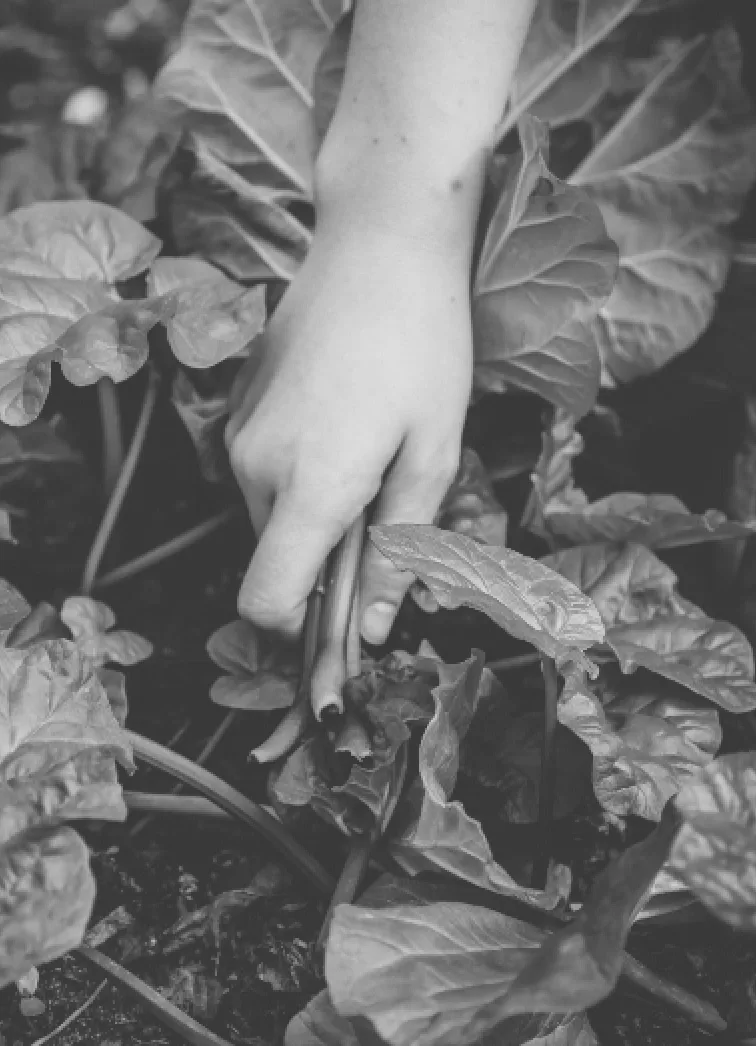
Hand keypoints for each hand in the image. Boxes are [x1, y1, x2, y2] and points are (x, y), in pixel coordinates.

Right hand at [225, 220, 472, 644]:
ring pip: (273, 515)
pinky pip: (266, 471)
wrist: (378, 240)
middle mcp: (256, 467)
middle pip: (278, 560)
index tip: (347, 620)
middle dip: (328, 560)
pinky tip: (348, 421)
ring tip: (375, 453)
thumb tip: (377, 627)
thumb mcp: (434, 454)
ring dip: (319, 512)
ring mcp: (240, 433)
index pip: (266, 602)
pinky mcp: (239, 406)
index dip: (302, 630)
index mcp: (311, 487)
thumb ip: (402, 549)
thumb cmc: (423, 345)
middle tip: (391, 510)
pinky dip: (303, 474)